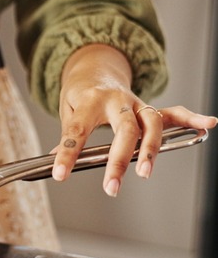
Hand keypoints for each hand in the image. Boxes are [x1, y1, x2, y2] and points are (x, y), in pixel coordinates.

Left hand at [51, 44, 217, 195]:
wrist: (96, 72)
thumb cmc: (81, 95)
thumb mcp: (67, 111)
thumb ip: (68, 134)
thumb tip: (55, 160)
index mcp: (90, 100)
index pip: (77, 129)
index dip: (67, 153)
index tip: (60, 174)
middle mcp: (117, 101)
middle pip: (123, 129)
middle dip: (119, 160)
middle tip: (111, 186)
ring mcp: (136, 104)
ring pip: (151, 124)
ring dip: (150, 149)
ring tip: (145, 172)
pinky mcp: (150, 109)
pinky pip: (174, 113)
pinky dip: (193, 118)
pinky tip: (208, 125)